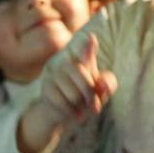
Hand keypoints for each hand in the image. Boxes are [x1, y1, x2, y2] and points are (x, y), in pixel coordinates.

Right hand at [20, 35, 115, 152]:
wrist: (63, 111)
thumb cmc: (86, 96)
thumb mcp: (102, 90)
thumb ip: (107, 84)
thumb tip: (101, 83)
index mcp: (82, 58)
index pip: (84, 49)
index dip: (87, 47)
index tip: (91, 37)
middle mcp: (65, 61)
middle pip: (83, 78)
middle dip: (92, 96)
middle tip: (95, 108)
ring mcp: (53, 73)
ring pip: (73, 94)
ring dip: (81, 107)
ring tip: (82, 109)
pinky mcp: (45, 87)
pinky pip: (62, 103)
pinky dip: (72, 113)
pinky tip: (75, 115)